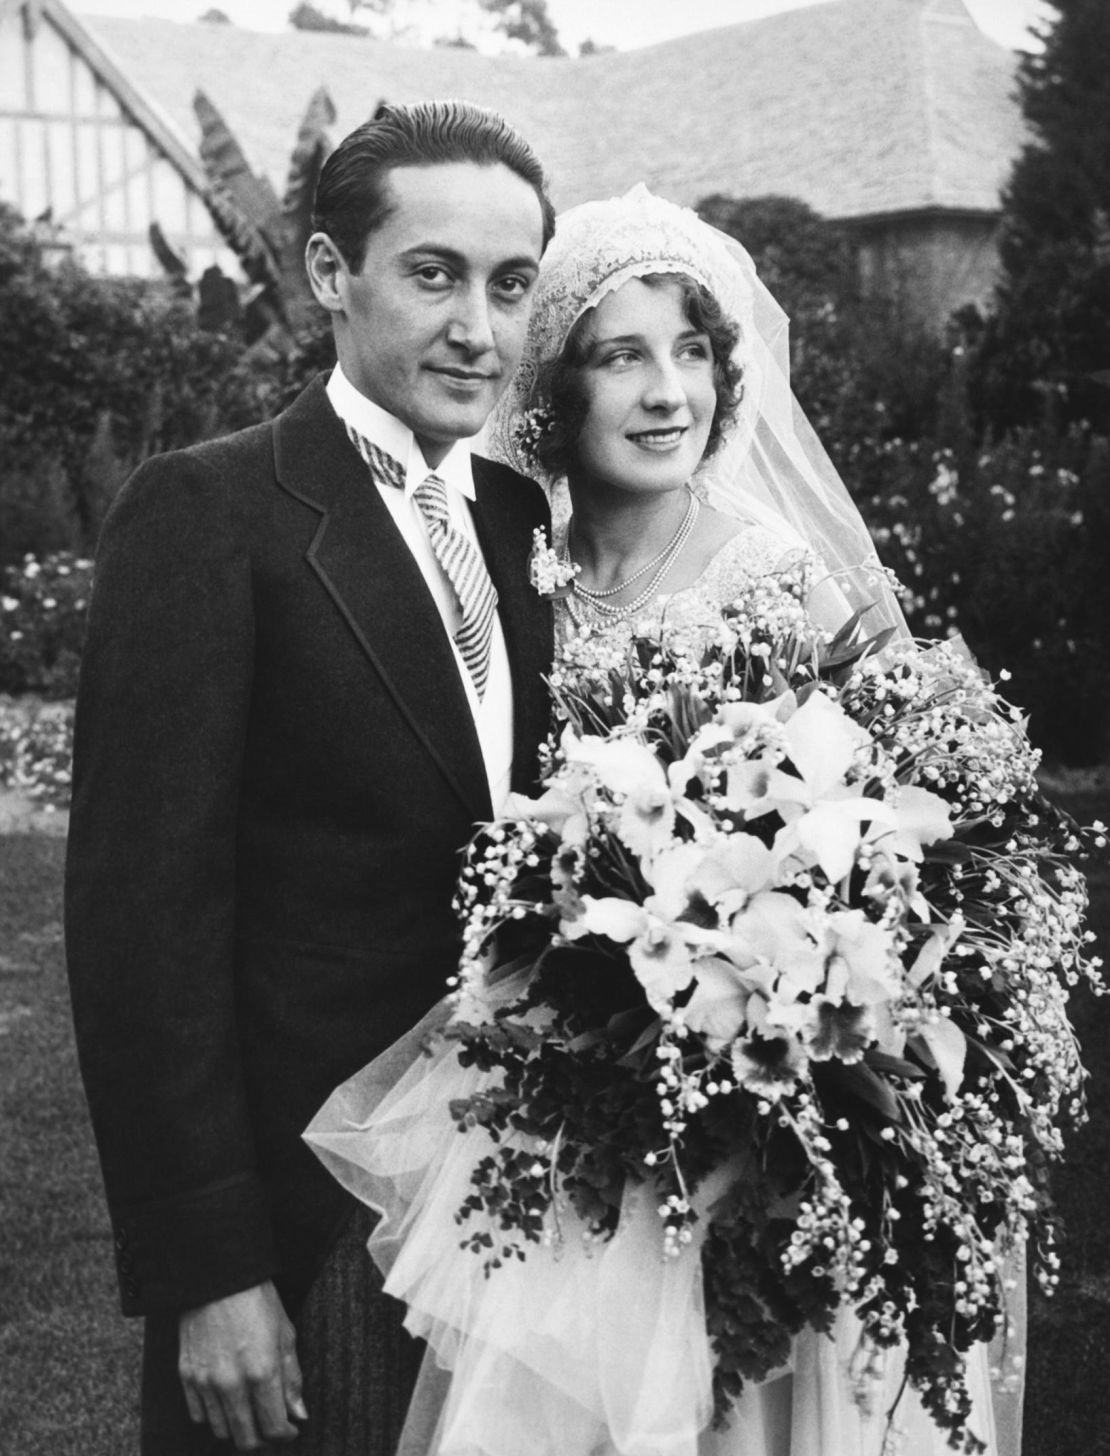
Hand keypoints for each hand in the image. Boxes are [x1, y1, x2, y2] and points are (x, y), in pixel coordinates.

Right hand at [178, 1281, 306, 1449]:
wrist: (219, 1276)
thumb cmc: (258, 1300)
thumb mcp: (286, 1334)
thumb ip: (292, 1379)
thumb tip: (299, 1415)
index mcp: (262, 1372)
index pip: (273, 1427)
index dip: (285, 1434)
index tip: (290, 1429)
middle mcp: (232, 1383)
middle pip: (246, 1438)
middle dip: (263, 1439)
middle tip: (271, 1428)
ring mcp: (206, 1382)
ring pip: (221, 1431)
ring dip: (238, 1430)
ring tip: (250, 1416)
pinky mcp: (187, 1376)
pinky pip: (199, 1415)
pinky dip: (214, 1417)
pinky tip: (227, 1404)